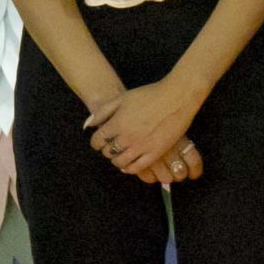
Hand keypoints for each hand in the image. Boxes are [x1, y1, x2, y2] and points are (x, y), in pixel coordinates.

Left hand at [86, 78, 202, 180]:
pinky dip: (130, 169)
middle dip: (107, 150)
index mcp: (117, 123)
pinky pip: (138, 167)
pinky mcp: (155, 153)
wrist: (176, 98)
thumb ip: (103, 112)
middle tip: (111, 147)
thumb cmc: (149, 94)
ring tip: (120, 155)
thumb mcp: (122, 98)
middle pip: (108, 152)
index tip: (99, 142)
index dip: (96, 142)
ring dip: (117, 160)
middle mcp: (127, 137)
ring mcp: (141, 146)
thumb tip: (88, 125)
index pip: (98, 140)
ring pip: (121, 162)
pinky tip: (129, 165)